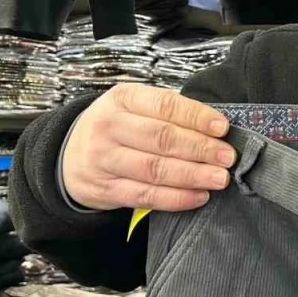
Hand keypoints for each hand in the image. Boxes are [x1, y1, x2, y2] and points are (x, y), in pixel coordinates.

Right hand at [62, 84, 235, 210]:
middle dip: (200, 148)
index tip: (223, 128)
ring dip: (192, 175)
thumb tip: (216, 128)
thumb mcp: (134, 107)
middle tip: (228, 157)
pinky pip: (145, 196)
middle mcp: (109, 126)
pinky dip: (175, 198)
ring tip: (220, 178)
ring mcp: (104, 159)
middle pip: (161, 138)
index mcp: (122, 98)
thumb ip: (168, 113)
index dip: (196, 117)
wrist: (69, 156)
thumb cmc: (117, 128)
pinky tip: (199, 196)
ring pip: (154, 169)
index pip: (164, 105)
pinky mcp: (105, 189)